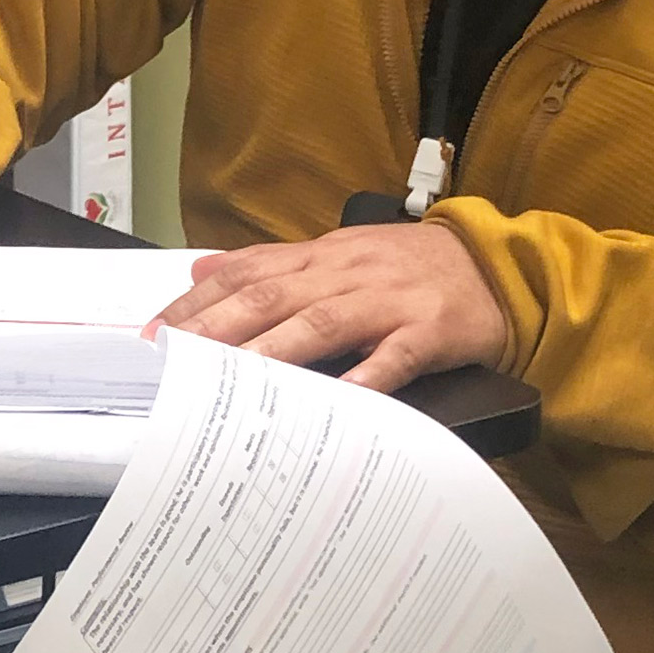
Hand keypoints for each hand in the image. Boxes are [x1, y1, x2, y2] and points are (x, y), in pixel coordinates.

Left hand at [153, 220, 511, 391]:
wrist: (500, 266)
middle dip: (217, 327)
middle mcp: (346, 273)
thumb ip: (270, 263)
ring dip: (272, 352)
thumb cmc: (410, 267)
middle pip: (271, 296)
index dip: (196, 302)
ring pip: (321, 323)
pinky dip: (366, 375)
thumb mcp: (337, 253)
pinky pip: (395, 356)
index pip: (245, 274)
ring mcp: (388, 301)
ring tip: (230, 382)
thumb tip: (201, 269)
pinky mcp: (431, 330)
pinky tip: (339, 400)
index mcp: (320, 257)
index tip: (154, 334)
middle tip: (173, 360)